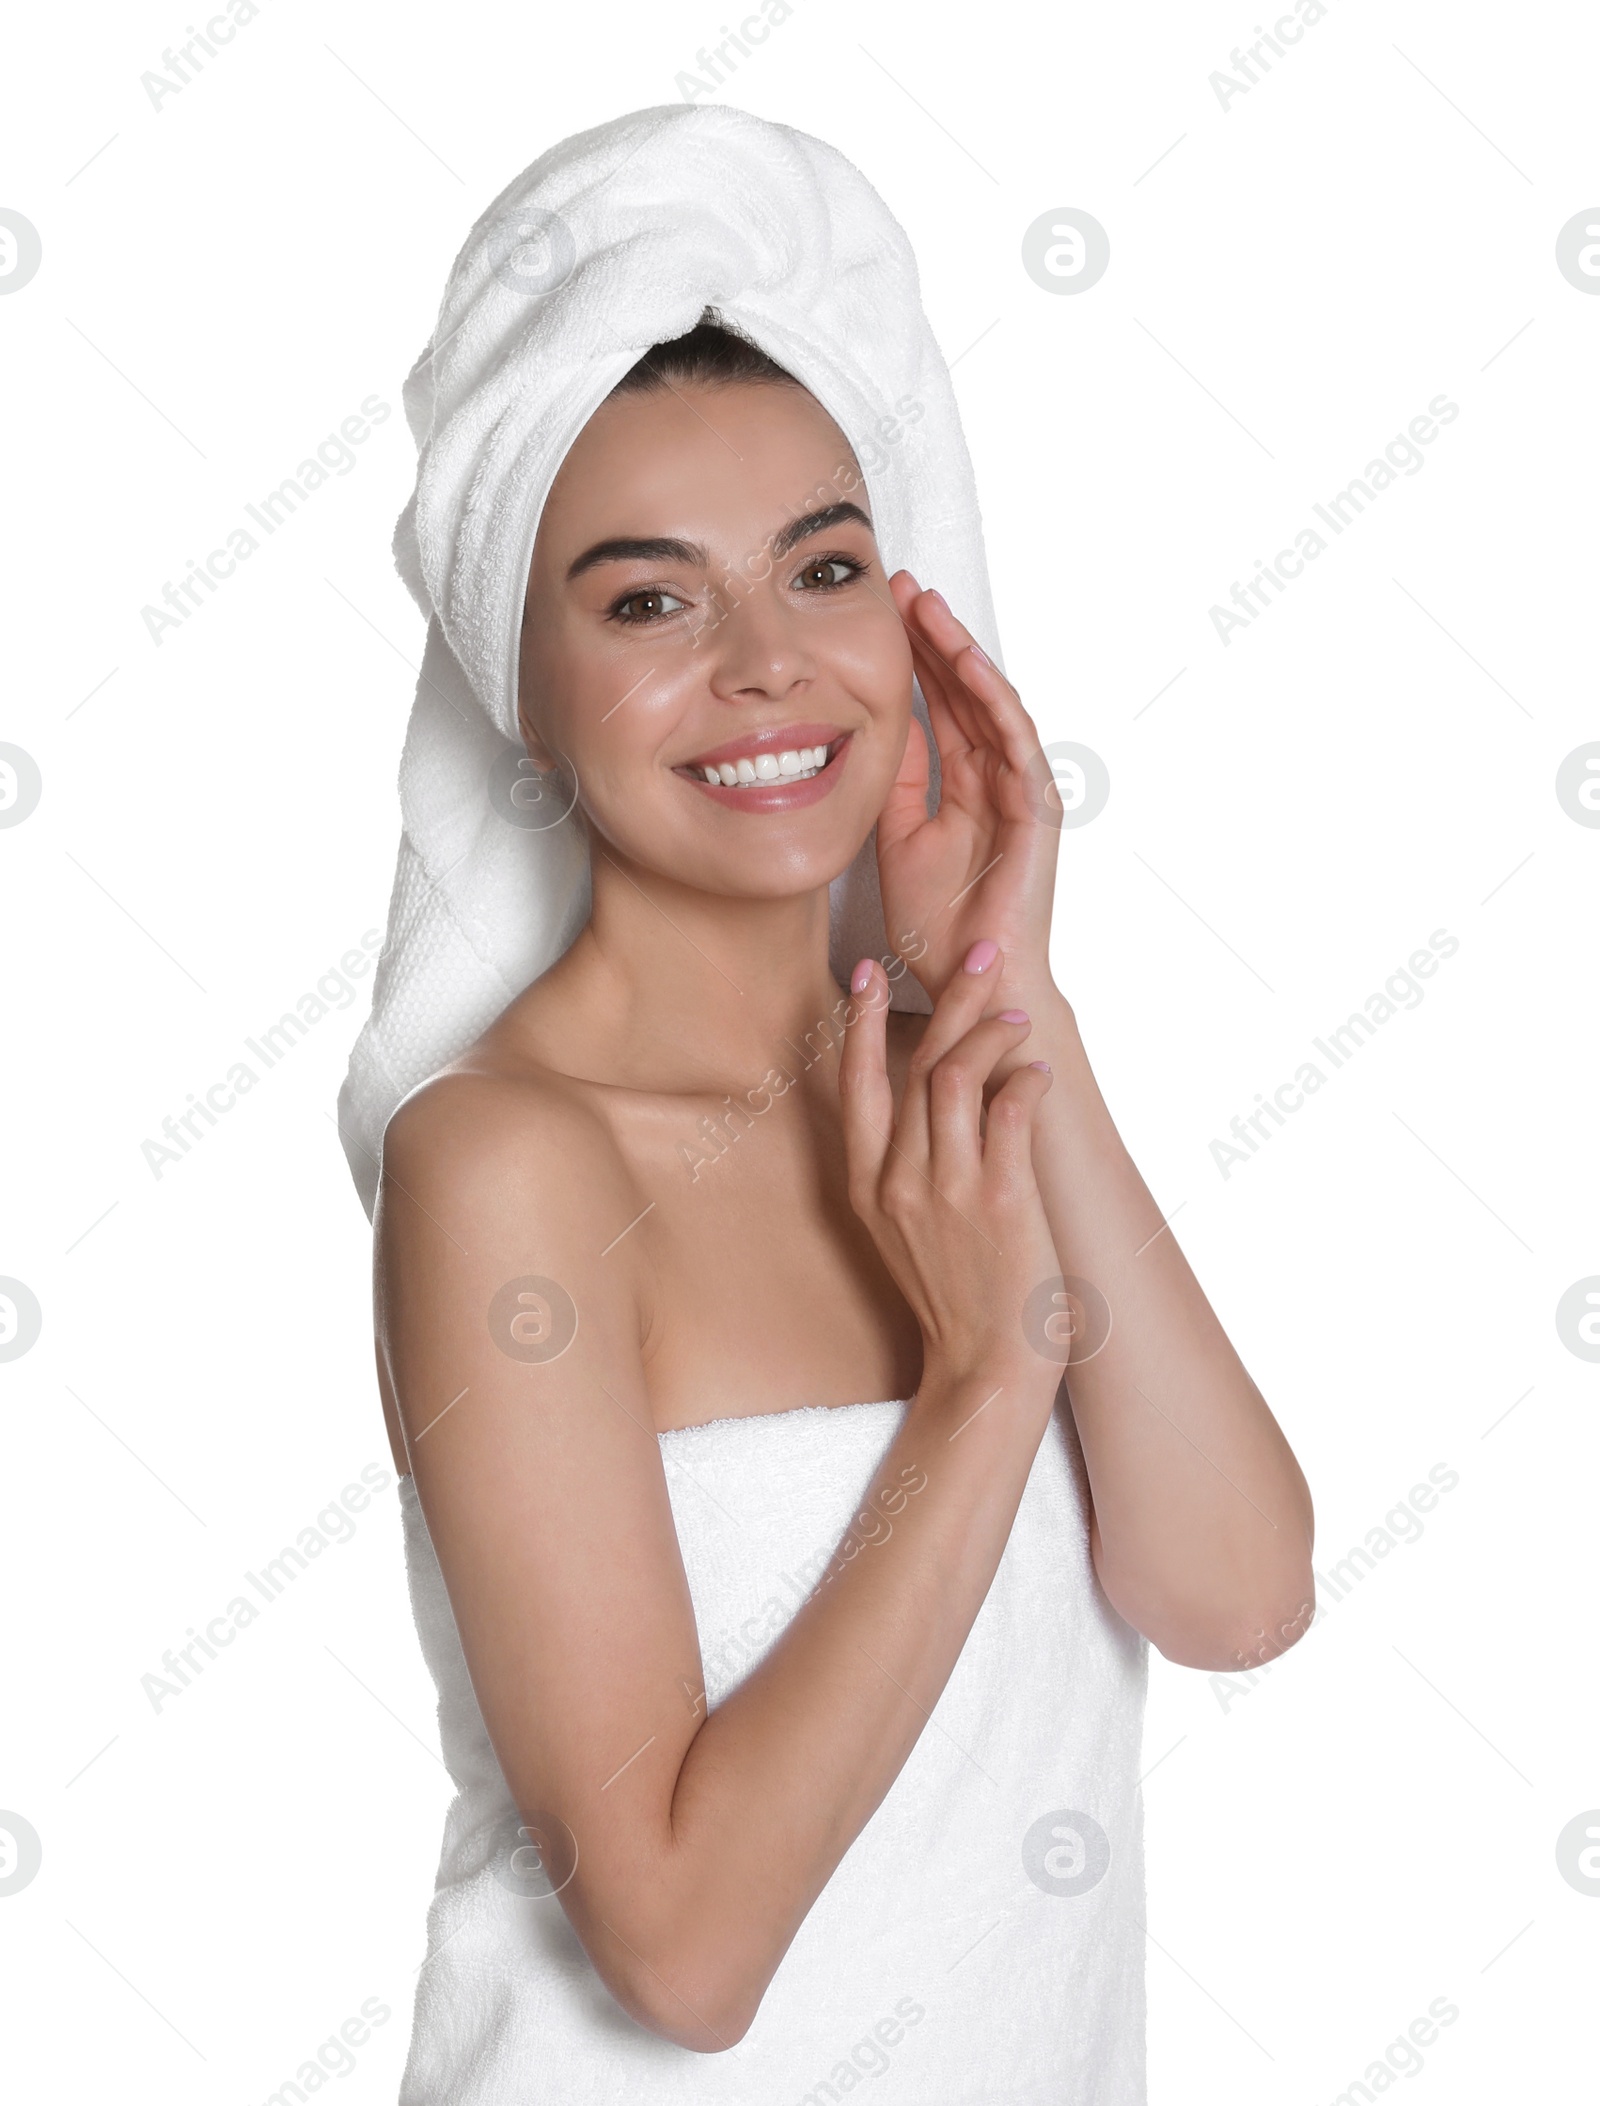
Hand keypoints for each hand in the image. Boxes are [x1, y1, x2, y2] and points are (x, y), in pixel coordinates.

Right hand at [838, 946, 1058, 1386]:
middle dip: (952, 996)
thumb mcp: (903, 1230)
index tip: (867, 969)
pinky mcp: (998, 1201)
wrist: (985, 1367)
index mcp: (865, 1185)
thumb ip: (908, 1165)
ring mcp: (946, 1191)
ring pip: (959, 1077)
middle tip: (981, 951)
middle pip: (919, 1063)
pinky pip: (1009, 1114)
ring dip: (993, 1031)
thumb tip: (933, 1094)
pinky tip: (1039, 1072)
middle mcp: (898, 1181)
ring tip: (1019, 1014)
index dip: (859, 1020)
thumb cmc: (955, 1297)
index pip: (855, 1082)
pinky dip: (1025, 1080)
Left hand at [875, 573, 1062, 1017]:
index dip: (911, 660)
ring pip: (991, 704)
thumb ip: (895, 780)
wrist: (971, 981)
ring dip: (960, 652)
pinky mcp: (1037, 808)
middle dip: (933, 638)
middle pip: (964, 692)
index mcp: (961, 786)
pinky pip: (1016, 741)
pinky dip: (993, 699)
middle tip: (901, 586)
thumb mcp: (895, 836)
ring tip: (928, 607)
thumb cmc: (937, 927)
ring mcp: (1019, 790)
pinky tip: (965, 663)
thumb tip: (872, 723)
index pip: (937, 707)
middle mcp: (994, 779)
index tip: (876, 616)